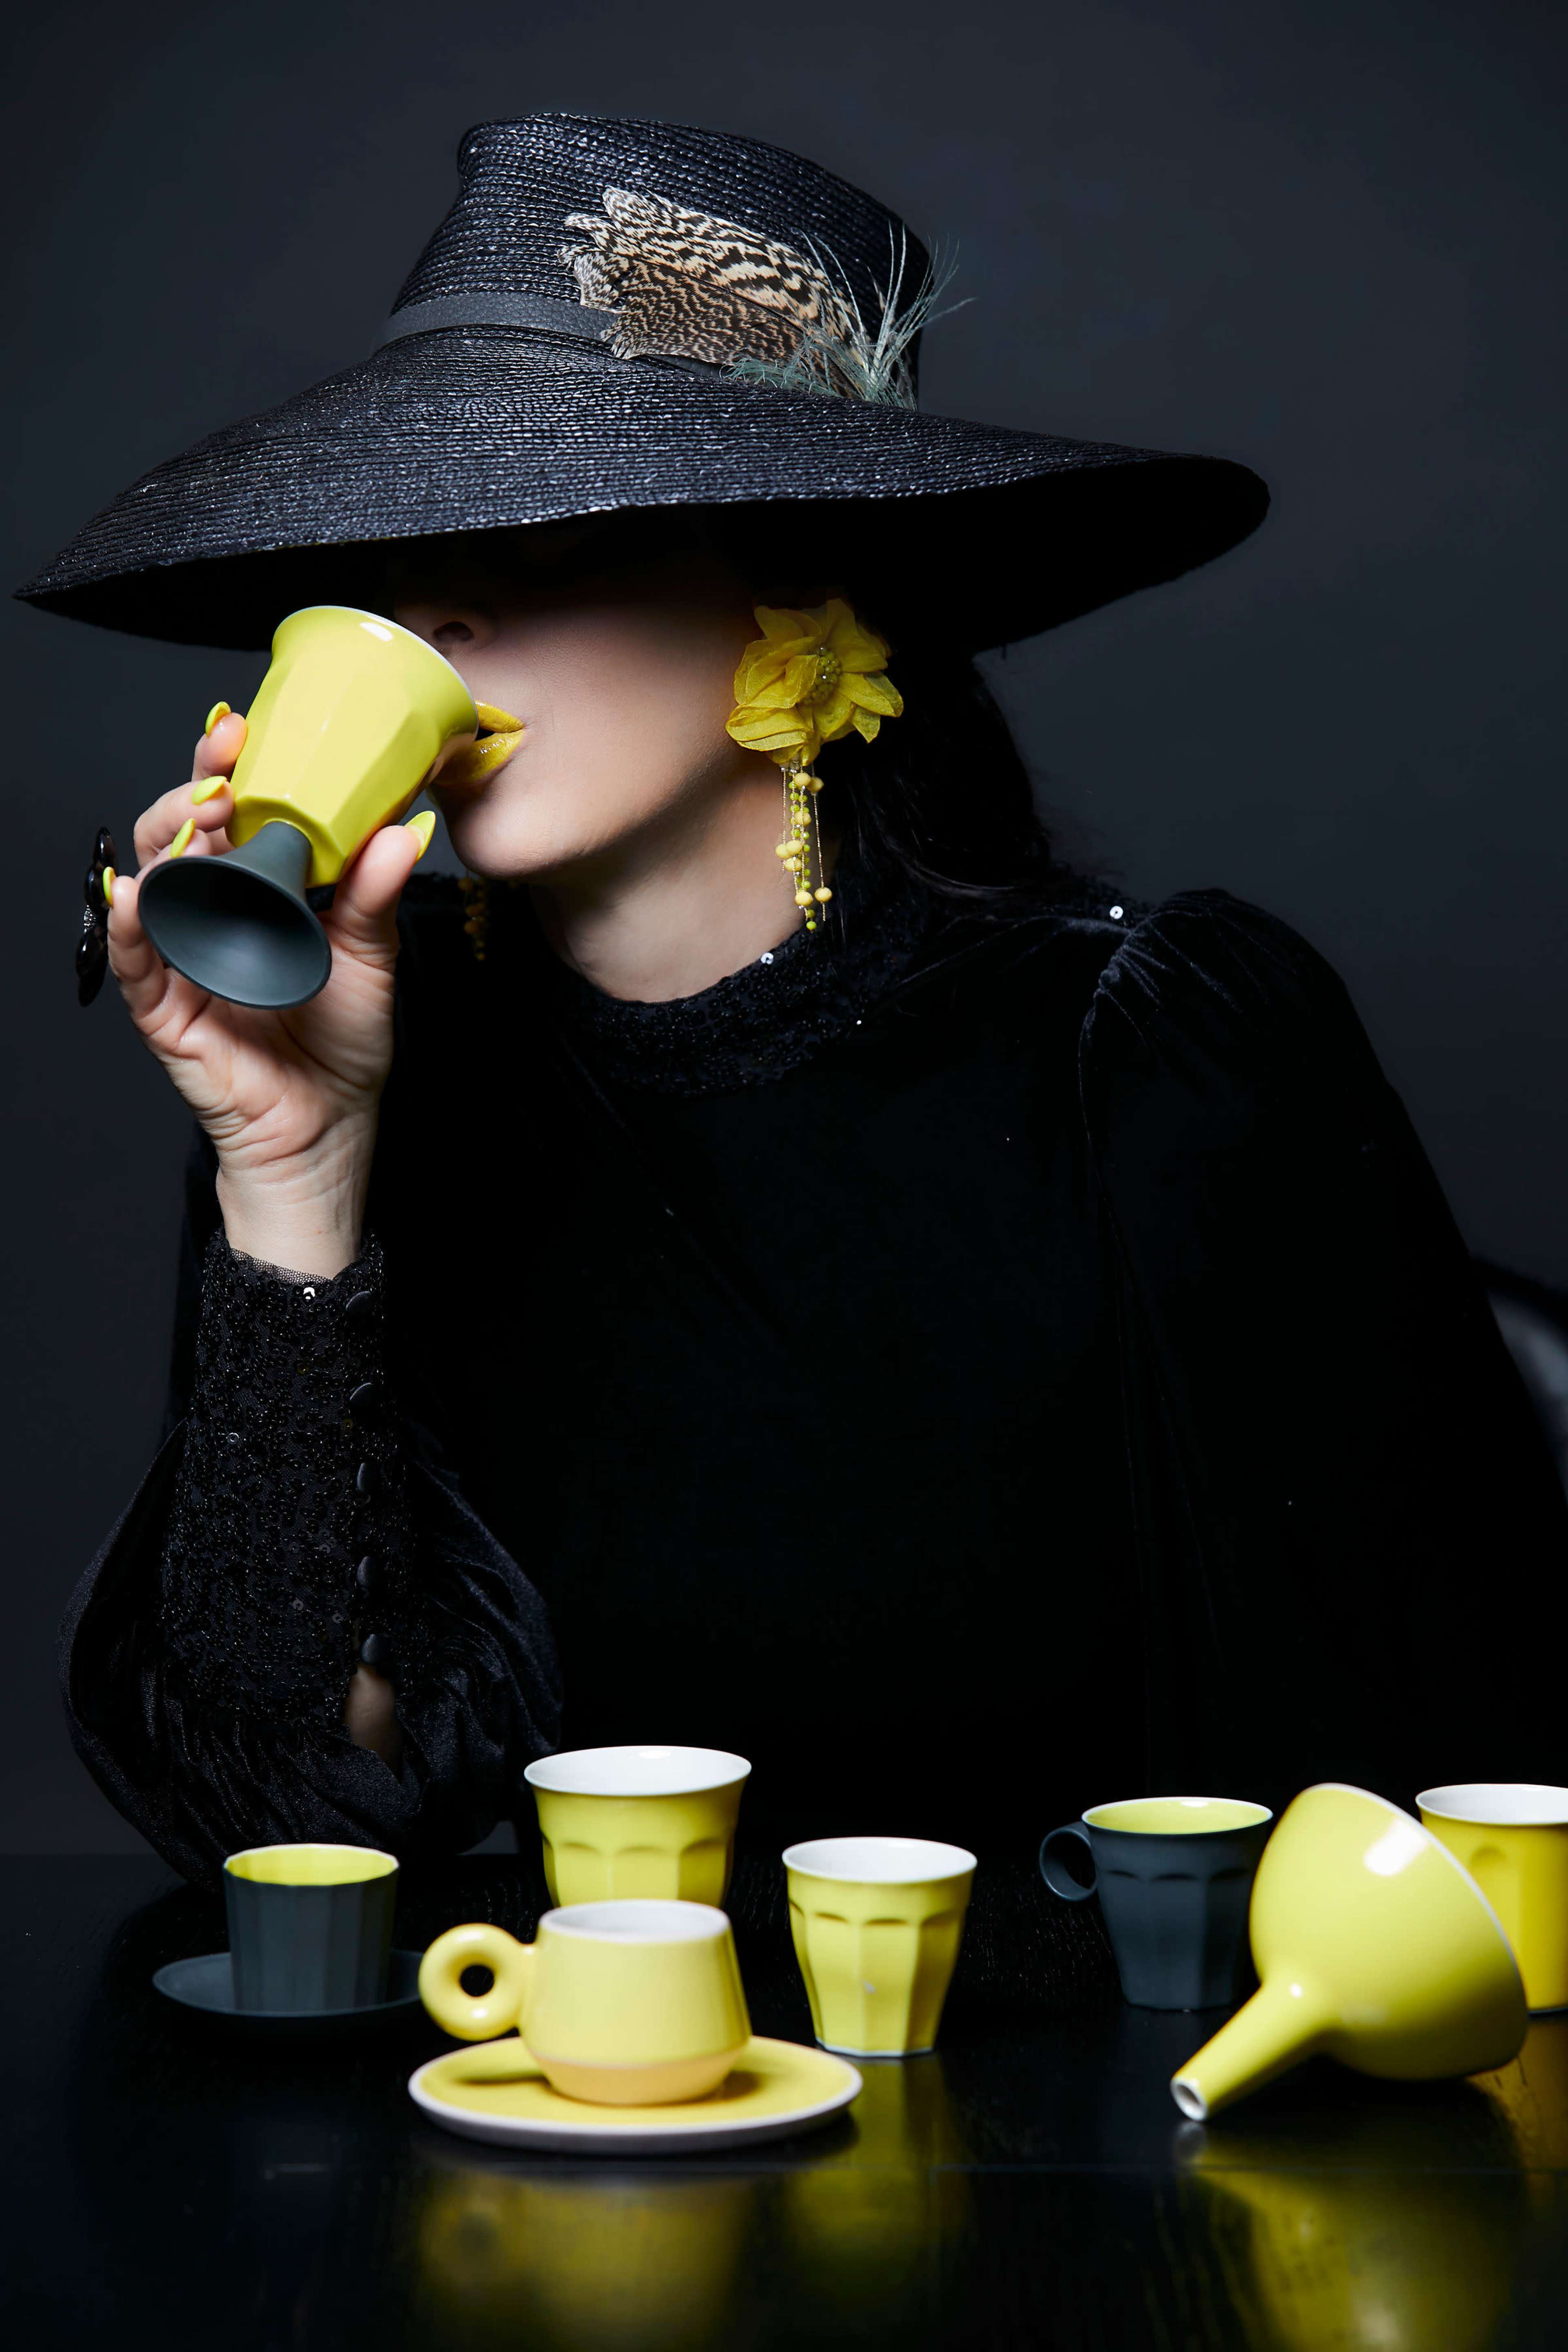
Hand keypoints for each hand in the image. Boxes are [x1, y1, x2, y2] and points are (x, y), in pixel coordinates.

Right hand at [109, 710, 432, 1275]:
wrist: (329, 1130)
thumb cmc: (343, 1045)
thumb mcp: (372, 961)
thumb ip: (377, 896)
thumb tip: (405, 829)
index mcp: (259, 892)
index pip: (234, 815)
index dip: (234, 769)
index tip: (250, 731)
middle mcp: (214, 913)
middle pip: (183, 834)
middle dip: (197, 788)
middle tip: (225, 760)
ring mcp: (183, 958)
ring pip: (153, 881)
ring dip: (167, 838)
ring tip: (197, 813)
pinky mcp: (163, 1009)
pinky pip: (135, 962)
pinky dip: (133, 925)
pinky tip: (139, 895)